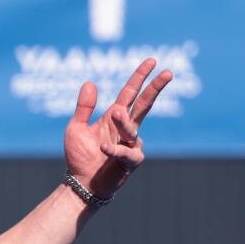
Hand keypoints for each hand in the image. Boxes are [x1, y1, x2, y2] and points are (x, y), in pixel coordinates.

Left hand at [62, 58, 171, 200]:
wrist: (81, 183)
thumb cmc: (79, 156)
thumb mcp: (76, 128)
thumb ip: (83, 107)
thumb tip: (90, 82)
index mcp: (115, 117)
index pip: (130, 93)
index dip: (140, 77)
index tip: (152, 61)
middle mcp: (126, 129)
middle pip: (145, 104)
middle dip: (156, 88)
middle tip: (168, 72)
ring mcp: (131, 144)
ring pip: (132, 128)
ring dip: (123, 121)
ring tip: (114, 114)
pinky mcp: (131, 162)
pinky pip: (127, 152)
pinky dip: (115, 149)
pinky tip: (103, 147)